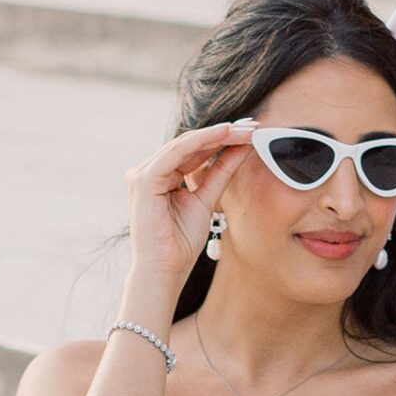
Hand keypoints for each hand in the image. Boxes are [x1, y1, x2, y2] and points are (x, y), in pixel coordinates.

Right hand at [125, 117, 257, 290]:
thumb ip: (220, 172)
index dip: (222, 140)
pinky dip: (202, 141)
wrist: (165, 269)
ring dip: (217, 134)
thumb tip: (242, 148)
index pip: (193, 151)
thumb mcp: (207, 199)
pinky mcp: (144, 179)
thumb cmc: (181, 242)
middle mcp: (148, 171)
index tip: (250, 133)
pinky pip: (176, 152)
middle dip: (223, 133)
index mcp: (160, 176)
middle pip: (190, 144)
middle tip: (252, 125)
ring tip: (244, 129)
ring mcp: (142, 174)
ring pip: (185, 144)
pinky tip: (225, 134)